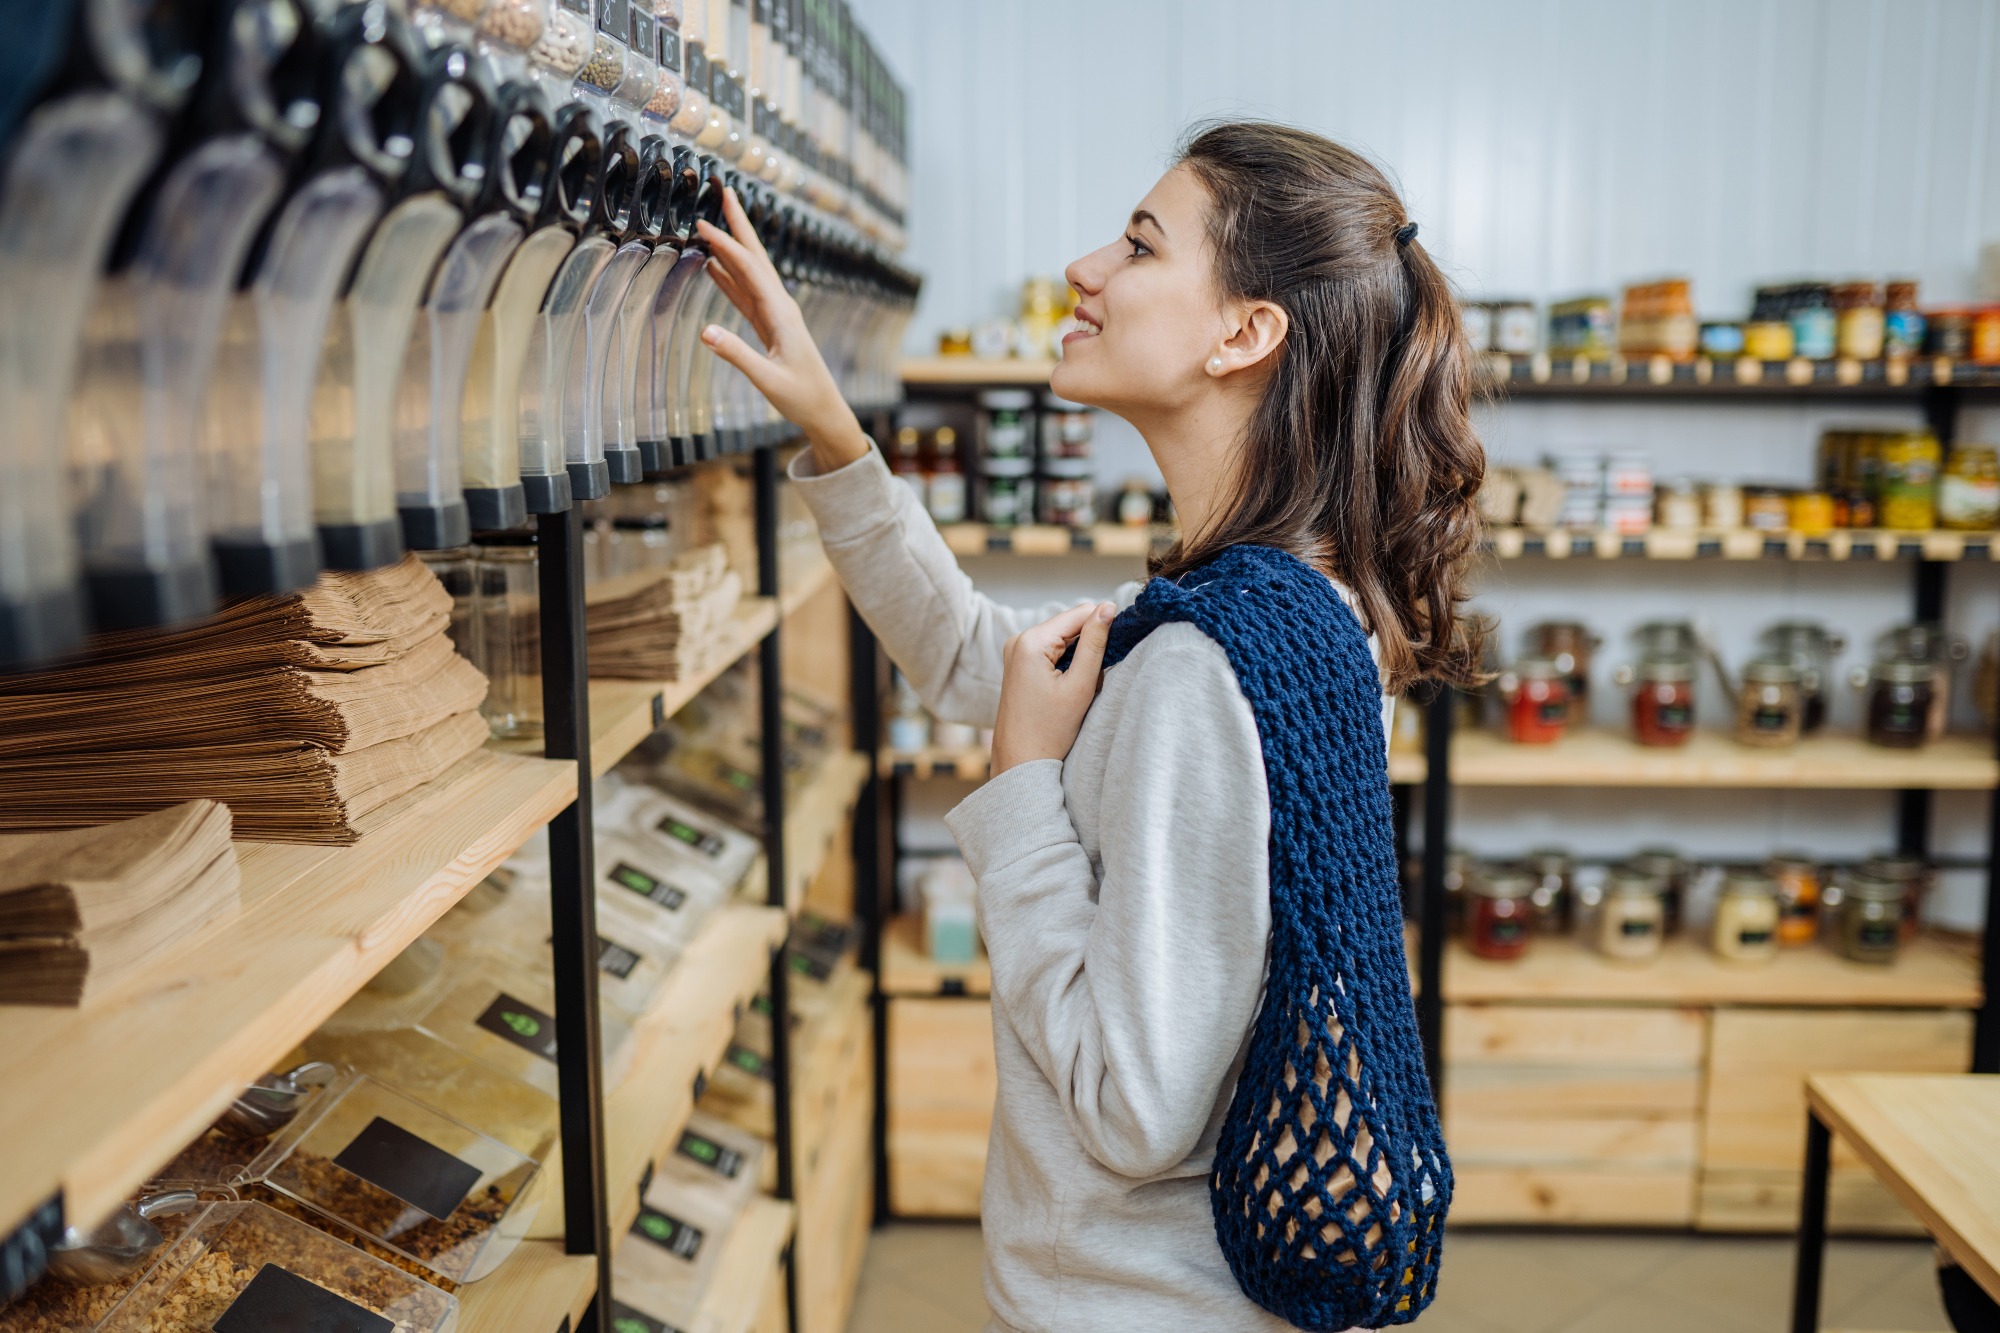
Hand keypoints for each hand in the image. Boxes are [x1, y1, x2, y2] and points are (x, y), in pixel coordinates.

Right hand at [696, 188, 871, 471]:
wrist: (825, 411)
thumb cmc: (802, 397)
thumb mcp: (768, 379)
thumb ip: (737, 355)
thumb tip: (705, 333)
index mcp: (782, 314)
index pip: (750, 270)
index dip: (726, 246)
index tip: (703, 225)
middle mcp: (781, 307)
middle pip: (756, 258)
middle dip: (740, 226)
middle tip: (726, 192)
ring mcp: (776, 315)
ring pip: (750, 273)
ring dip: (733, 247)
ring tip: (715, 224)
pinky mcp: (770, 327)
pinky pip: (747, 295)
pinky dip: (730, 278)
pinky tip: (716, 268)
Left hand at [991, 601, 1116, 774]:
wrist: (1019, 762)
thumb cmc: (1049, 731)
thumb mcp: (1080, 685)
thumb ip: (1095, 643)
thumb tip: (1108, 607)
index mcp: (1031, 641)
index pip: (1080, 613)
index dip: (1105, 624)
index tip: (1122, 646)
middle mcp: (1019, 639)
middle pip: (1070, 624)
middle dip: (1091, 641)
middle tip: (1102, 671)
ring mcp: (1016, 650)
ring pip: (1063, 637)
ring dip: (1080, 653)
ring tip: (1085, 683)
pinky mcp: (1018, 662)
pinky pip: (1052, 649)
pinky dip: (1068, 660)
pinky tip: (1071, 684)